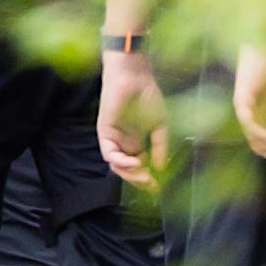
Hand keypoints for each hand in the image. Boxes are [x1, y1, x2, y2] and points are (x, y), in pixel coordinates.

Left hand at [96, 50, 168, 188]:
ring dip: (130, 174)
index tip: (157, 188)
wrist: (135, 77)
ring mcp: (114, 138)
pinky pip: (109, 154)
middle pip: (127, 170)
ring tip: (143, 174)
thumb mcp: (160, 125)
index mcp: (137, 141)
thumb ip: (160, 146)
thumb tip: (160, 168)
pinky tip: (134, 161)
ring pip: (117, 166)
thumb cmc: (148, 96)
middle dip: (139, 180)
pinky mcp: (105, 132)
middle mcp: (124, 142)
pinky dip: (120, 161)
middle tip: (150, 184)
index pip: (139, 167)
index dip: (147, 179)